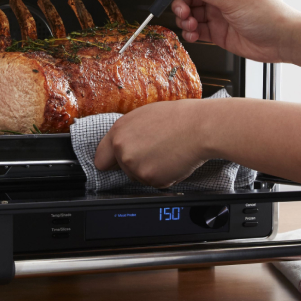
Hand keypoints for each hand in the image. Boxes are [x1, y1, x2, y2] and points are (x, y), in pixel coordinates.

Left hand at [93, 99, 210, 187]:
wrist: (200, 127)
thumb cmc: (177, 118)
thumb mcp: (143, 116)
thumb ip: (127, 133)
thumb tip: (121, 145)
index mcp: (118, 132)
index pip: (101, 158)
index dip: (111, 161)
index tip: (116, 163)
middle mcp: (123, 150)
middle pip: (122, 169)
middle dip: (135, 164)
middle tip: (155, 151)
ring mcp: (136, 167)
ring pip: (138, 177)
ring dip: (150, 170)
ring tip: (166, 152)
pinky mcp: (151, 179)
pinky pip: (154, 184)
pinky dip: (163, 177)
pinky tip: (172, 160)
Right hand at [156, 0, 297, 63]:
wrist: (283, 39)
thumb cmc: (268, 14)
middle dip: (180, 4)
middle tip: (182, 13)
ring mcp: (219, 15)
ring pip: (191, 14)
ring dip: (185, 20)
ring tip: (192, 26)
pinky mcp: (219, 33)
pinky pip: (198, 30)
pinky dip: (191, 33)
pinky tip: (194, 34)